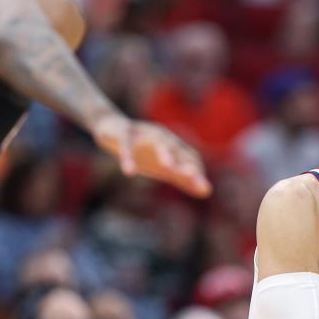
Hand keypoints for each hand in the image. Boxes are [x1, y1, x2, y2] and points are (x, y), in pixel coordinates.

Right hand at [92, 114, 211, 197]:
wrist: (110, 127)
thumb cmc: (143, 150)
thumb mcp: (164, 167)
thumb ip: (184, 179)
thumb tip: (208, 191)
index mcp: (173, 145)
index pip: (191, 156)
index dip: (197, 170)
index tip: (201, 187)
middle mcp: (162, 137)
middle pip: (177, 149)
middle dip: (184, 162)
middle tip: (192, 175)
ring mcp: (143, 133)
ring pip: (155, 141)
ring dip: (163, 152)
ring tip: (168, 166)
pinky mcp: (123, 133)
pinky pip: (126, 144)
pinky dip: (128, 156)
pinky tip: (129, 171)